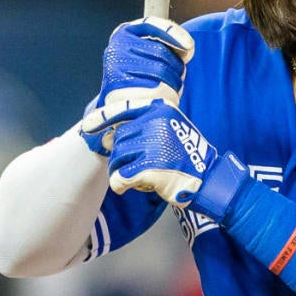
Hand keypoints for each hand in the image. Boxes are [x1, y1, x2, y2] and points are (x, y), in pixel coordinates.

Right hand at [80, 17, 193, 154]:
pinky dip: (167, 93)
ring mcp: (117, 67)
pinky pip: (157, 87)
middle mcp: (117, 48)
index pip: (150, 25)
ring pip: (162, 70)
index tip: (189, 46)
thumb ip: (167, 45)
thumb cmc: (142, 77)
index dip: (173, 33)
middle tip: (171, 77)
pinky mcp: (123, 87)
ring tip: (164, 88)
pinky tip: (161, 96)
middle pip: (161, 51)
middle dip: (175, 65)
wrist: (123, 106)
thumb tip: (188, 46)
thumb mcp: (150, 54)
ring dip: (173, 81)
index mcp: (123, 34)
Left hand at [106, 100, 247, 221]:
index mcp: (160, 109)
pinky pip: (120, 176)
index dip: (103, 117)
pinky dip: (120, 184)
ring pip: (117, 158)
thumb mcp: (170, 128)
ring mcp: (152, 145)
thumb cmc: (186, 156)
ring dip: (120, 170)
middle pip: (119, 138)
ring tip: (136, 176)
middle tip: (132, 165)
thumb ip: (144, 126)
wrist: (207, 179)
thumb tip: (109, 135)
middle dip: (120, 154)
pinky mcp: (149, 168)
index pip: (124, 109)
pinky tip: (127, 186)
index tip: (88, 126)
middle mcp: (155, 123)